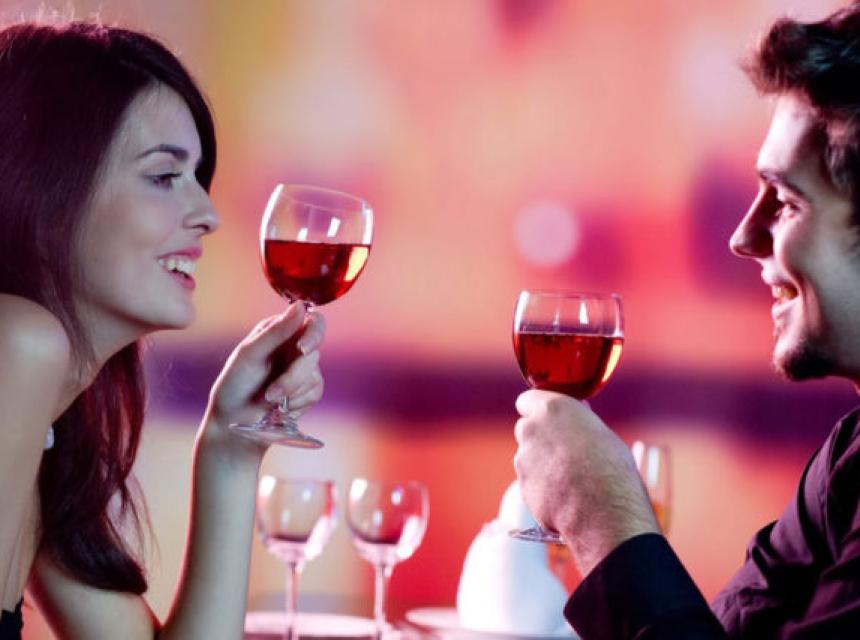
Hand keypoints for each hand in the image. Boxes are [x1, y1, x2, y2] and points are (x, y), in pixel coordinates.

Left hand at [202, 302, 325, 455]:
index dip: (314, 333)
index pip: (312, 321)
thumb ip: (276, 331)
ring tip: (268, 400)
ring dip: (290, 392)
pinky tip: (279, 408)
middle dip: (293, 376)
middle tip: (272, 393)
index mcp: (279, 331)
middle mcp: (293, 347)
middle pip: (314, 352)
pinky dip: (297, 403)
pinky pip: (316, 392)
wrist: (233, 424)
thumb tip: (301, 306)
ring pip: (314, 374)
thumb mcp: (249, 355)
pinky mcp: (307, 391)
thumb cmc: (234, 387)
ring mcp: (301, 369)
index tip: (302, 349)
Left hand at [513, 390, 658, 575]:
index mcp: (552, 409)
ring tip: (571, 480)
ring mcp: (523, 460)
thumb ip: (580, 420)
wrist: (606, 512)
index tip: (545, 418)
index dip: (536, 409)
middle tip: (564, 452)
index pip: (527, 400)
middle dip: (539, 438)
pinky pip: (531, 484)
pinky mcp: (523, 487)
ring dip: (541, 465)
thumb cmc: (613, 469)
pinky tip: (566, 498)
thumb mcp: (603, 434)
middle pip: (526, 429)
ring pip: (528, 458)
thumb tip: (579, 410)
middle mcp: (531, 430)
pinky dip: (543, 489)